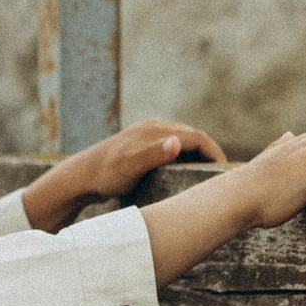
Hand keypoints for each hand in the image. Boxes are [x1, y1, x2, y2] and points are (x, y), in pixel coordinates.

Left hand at [19, 117, 223, 233]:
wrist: (79, 177)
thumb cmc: (105, 175)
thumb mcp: (130, 168)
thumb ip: (153, 155)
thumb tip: (177, 142)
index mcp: (156, 131)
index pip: (196, 137)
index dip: (214, 153)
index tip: (226, 172)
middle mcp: (154, 128)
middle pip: (192, 137)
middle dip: (210, 154)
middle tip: (223, 176)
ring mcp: (148, 134)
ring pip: (183, 142)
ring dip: (198, 155)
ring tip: (209, 176)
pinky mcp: (142, 144)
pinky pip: (171, 147)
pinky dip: (185, 157)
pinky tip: (185, 173)